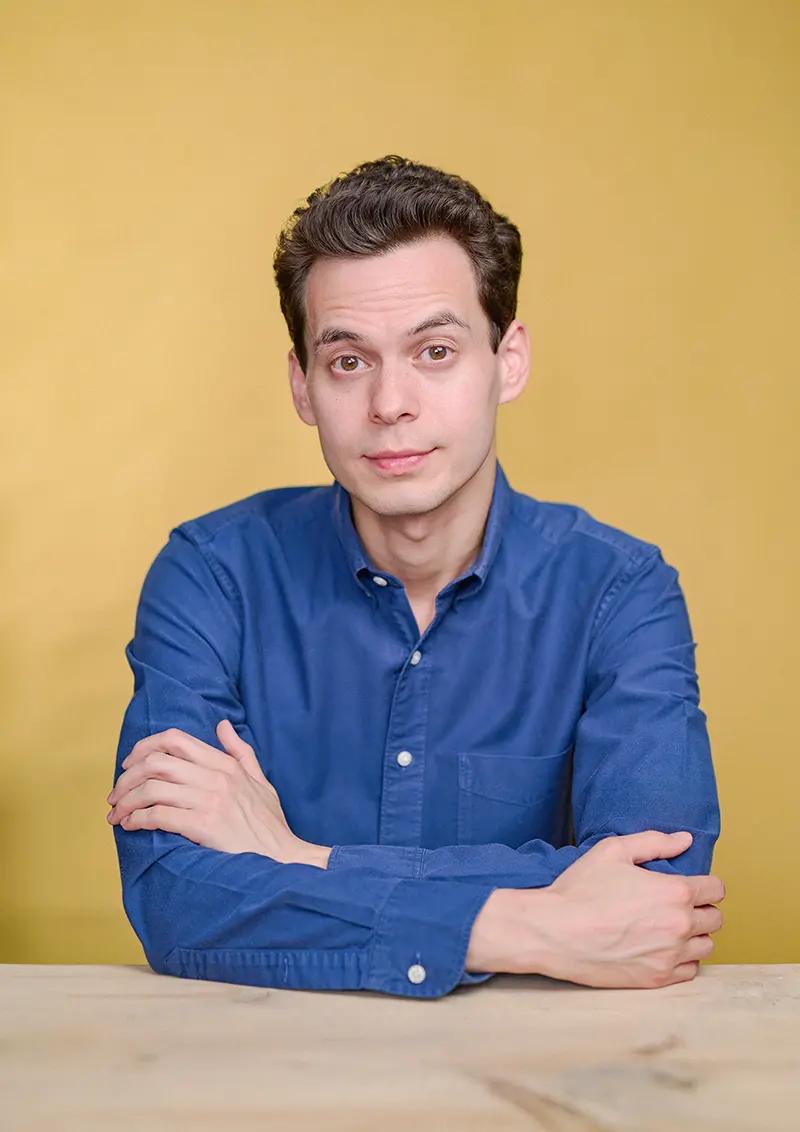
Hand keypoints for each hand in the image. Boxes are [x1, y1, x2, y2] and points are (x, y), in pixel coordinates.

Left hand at [106, 721, 317, 862]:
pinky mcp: (205, 826)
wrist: (284, 858)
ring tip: (117, 814)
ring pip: (152, 789)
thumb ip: (240, 752)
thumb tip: (222, 725)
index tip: (129, 764)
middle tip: (116, 794)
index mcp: (226, 764)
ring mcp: (211, 801)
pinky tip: (131, 826)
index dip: (144, 747)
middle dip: (127, 777)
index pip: (175, 740)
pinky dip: (138, 819)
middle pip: (156, 762)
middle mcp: (217, 777)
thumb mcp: (261, 781)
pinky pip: (159, 815)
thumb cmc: (270, 825)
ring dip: (127, 801)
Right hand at [535, 831, 724, 988]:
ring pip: (706, 946)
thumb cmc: (581, 889)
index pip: (716, 890)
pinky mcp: (657, 979)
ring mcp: (670, 956)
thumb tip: (684, 840)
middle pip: (715, 919)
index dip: (705, 884)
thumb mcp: (613, 851)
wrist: (555, 931)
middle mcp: (680, 926)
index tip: (691, 885)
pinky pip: (690, 971)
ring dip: (694, 935)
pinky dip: (682, 960)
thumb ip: (654, 842)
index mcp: (675, 892)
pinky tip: (662, 948)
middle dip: (701, 908)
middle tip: (676, 905)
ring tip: (670, 927)